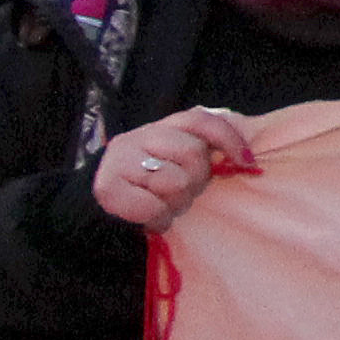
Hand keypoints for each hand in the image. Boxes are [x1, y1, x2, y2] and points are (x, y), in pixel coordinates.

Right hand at [94, 106, 257, 231]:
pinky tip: (150, 220)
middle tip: (181, 195)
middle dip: (196, 182)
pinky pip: (152, 206)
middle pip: (193, 154)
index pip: (200, 119)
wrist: (93, 216)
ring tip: (163, 206)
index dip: (227, 138)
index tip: (245, 162)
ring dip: (175, 203)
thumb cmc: (146, 193)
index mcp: (160, 129)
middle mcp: (138, 137)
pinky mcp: (107, 187)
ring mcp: (120, 159)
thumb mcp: (175, 166)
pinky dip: (157, 218)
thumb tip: (244, 157)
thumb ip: (200, 153)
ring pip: (174, 181)